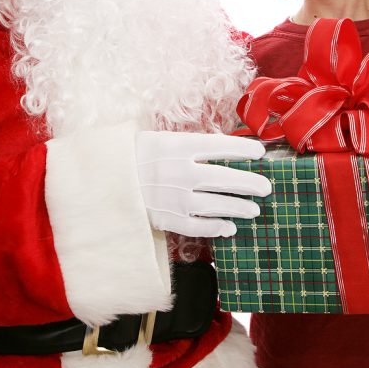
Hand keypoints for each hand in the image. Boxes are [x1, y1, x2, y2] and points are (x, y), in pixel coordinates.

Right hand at [135, 131, 270, 237]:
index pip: (220, 146)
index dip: (243, 150)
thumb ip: (189, 145)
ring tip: (254, 209)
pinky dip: (217, 227)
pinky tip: (229, 227)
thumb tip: (224, 150)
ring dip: (239, 207)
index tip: (260, 153)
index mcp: (176, 146)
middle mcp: (178, 171)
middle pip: (225, 177)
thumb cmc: (134, 157)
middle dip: (250, 183)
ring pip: (216, 204)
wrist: (102, 181)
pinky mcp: (167, 219)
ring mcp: (174, 197)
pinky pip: (199, 226)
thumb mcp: (160, 140)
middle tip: (266, 187)